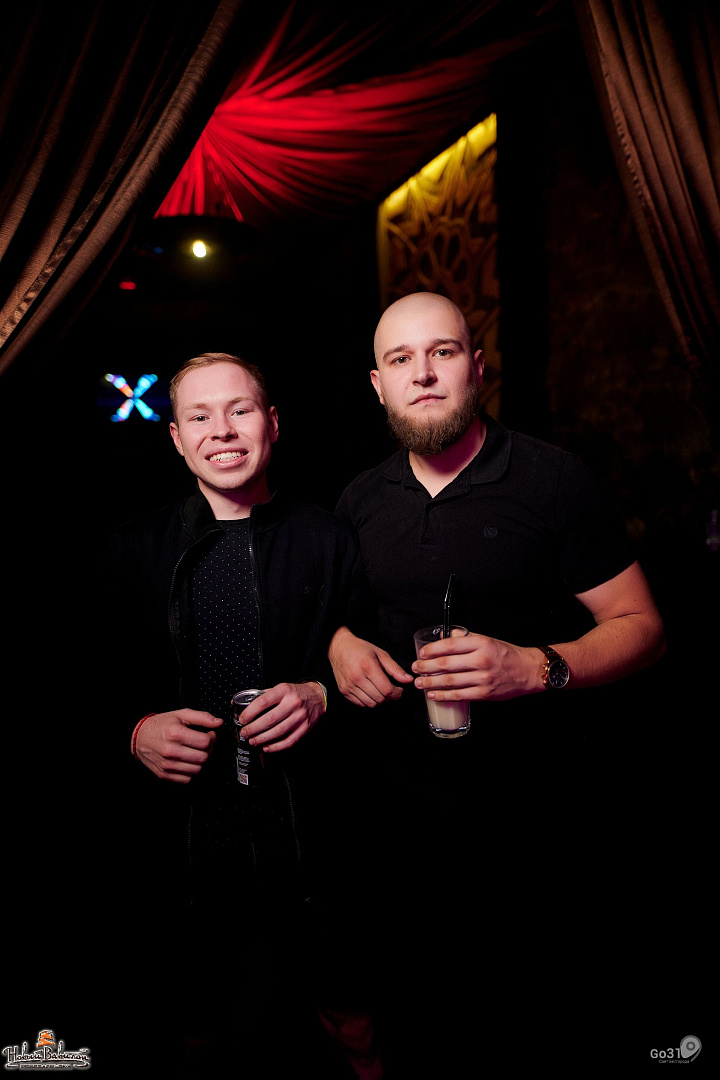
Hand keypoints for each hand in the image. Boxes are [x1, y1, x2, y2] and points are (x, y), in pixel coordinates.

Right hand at [134, 709, 223, 782]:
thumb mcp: (181, 715)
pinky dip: (191, 771)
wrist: (139, 737)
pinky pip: (187, 778)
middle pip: (203, 757)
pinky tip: (188, 761)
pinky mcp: (164, 774)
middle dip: (208, 750)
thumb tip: (218, 723)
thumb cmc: (161, 725)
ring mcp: (167, 765)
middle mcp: (171, 751)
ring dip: (200, 761)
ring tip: (195, 752)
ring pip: (197, 770)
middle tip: (203, 744)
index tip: (209, 735)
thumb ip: (202, 717)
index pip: (205, 742)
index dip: (212, 738)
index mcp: (175, 734)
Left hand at [237, 681, 325, 751]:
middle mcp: (293, 703)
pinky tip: (267, 747)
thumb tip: (244, 705)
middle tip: (245, 732)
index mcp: (284, 690)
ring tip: (253, 741)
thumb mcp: (281, 688)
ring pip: (278, 732)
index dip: (249, 712)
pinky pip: (289, 741)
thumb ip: (265, 696)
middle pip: (269, 719)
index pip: (263, 702)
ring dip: (262, 739)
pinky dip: (276, 747)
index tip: (242, 719)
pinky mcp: (305, 728)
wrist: (318, 696)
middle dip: (253, 729)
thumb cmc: (295, 693)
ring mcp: (300, 716)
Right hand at [328, 626, 412, 706]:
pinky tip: (370, 691)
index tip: (399, 690)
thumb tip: (408, 680)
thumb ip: (395, 669)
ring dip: (379, 700)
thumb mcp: (381, 654)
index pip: (387, 690)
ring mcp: (349, 686)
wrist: (338, 647)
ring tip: (380, 691)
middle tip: (390, 690)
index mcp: (368, 666)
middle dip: (389, 697)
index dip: (397, 693)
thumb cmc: (360, 649)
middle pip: (380, 699)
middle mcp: (357, 677)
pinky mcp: (344, 691)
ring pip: (371, 704)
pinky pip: (360, 704)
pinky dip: (368, 701)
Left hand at [412, 633, 542, 701]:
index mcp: (481, 643)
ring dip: (431, 682)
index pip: (450, 645)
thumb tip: (444, 636)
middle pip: (446, 664)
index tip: (422, 653)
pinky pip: (459, 695)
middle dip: (426, 667)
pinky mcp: (485, 693)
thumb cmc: (507, 654)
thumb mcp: (487, 639)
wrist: (528, 671)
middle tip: (415, 668)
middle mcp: (481, 660)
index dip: (432, 650)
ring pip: (450, 681)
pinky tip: (433, 694)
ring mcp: (483, 678)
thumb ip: (465, 637)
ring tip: (419, 683)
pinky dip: (444, 695)